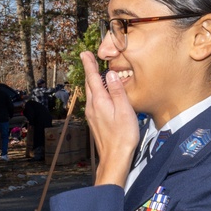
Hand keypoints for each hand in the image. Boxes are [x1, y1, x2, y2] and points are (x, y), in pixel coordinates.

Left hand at [80, 51, 139, 186]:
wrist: (114, 156)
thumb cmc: (123, 135)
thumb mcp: (125, 110)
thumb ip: (117, 91)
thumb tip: (109, 74)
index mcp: (99, 101)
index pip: (92, 78)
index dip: (89, 64)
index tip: (85, 53)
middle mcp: (92, 107)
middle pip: (89, 84)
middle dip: (89, 70)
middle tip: (88, 57)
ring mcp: (92, 115)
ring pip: (91, 93)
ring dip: (92, 81)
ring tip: (94, 71)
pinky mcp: (95, 121)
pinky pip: (93, 101)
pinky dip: (95, 91)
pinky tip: (100, 92)